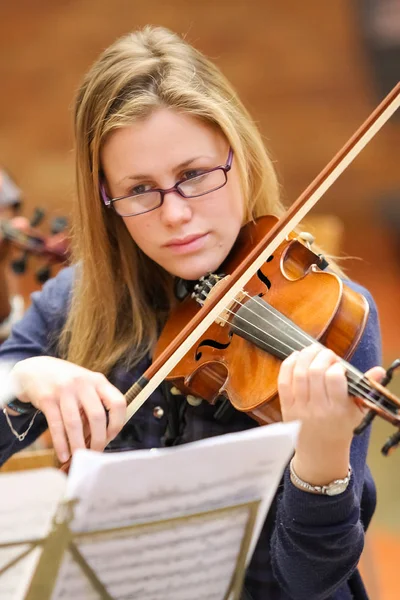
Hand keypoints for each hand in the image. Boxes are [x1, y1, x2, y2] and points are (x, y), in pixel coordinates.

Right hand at [10, 356, 126, 462]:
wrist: (36, 369)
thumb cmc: (67, 383)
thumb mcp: (86, 387)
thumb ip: (95, 407)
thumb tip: (100, 439)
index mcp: (98, 381)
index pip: (118, 403)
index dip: (117, 423)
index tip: (110, 437)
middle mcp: (83, 383)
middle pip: (97, 416)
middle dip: (98, 440)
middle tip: (95, 453)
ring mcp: (64, 390)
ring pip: (75, 424)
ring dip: (78, 445)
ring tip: (79, 458)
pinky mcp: (47, 398)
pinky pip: (56, 426)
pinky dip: (61, 444)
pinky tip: (63, 455)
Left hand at [278, 344, 384, 485]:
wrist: (320, 453)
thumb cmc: (340, 428)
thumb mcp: (357, 411)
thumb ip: (366, 389)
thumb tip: (379, 370)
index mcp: (338, 410)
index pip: (335, 379)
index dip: (336, 366)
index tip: (339, 366)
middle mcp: (318, 408)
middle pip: (315, 372)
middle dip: (321, 356)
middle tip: (326, 355)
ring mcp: (300, 407)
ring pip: (298, 374)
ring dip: (305, 356)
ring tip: (312, 351)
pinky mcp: (286, 407)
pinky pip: (283, 382)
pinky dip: (287, 365)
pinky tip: (296, 357)